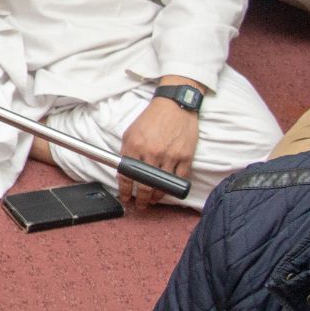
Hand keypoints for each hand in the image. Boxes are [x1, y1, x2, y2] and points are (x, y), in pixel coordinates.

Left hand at [118, 91, 200, 208]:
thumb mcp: (131, 132)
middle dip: (142, 199)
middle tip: (141, 205)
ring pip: (163, 185)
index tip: (127, 197)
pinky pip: (180, 179)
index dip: (125, 190)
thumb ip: (127, 152)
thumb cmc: (151, 118)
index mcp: (135, 146)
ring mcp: (170, 155)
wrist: (174, 105)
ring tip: (154, 200)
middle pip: (146, 185)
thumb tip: (124, 172)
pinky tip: (169, 190)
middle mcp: (152, 153)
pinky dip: (174, 187)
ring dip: (157, 196)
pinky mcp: (185, 156)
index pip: (127, 175)